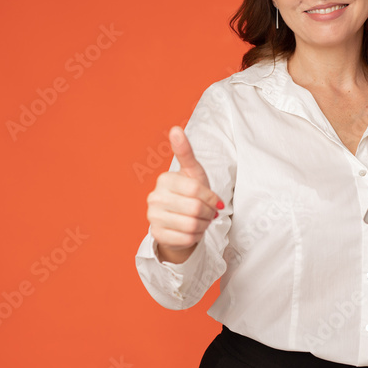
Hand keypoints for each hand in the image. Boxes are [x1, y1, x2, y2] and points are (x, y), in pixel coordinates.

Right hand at [146, 126, 223, 263]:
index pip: (196, 190)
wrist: (180, 221)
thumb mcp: (193, 172)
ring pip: (191, 226)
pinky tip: (193, 231)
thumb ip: (185, 152)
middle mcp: (154, 197)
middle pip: (195, 209)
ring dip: (203, 225)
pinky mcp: (156, 235)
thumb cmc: (190, 194)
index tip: (215, 201)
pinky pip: (186, 239)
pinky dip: (196, 236)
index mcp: (164, 180)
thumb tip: (175, 129)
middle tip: (209, 213)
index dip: (211, 198)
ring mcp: (152, 217)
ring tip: (201, 221)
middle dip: (208, 213)